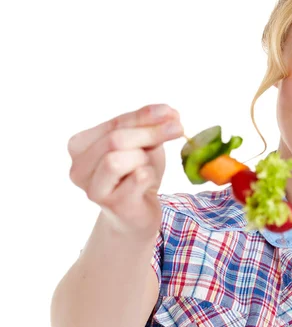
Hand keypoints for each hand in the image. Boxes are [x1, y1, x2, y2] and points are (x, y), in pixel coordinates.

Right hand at [67, 104, 182, 236]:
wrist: (137, 215)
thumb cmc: (136, 176)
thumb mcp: (142, 146)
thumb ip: (150, 127)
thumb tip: (171, 113)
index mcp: (80, 146)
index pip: (114, 124)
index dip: (143, 116)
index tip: (171, 111)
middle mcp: (78, 168)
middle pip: (114, 140)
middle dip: (150, 132)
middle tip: (177, 129)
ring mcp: (93, 189)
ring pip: (116, 159)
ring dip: (142, 158)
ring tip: (147, 167)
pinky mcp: (113, 205)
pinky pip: (137, 178)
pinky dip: (149, 176)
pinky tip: (147, 183)